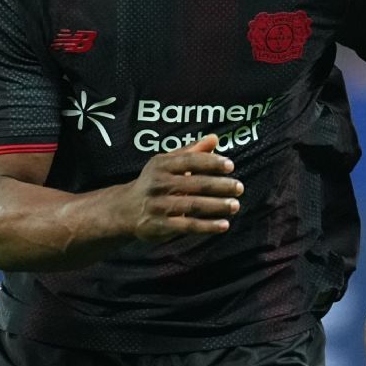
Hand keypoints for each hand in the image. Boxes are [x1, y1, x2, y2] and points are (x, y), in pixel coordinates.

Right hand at [119, 134, 243, 242]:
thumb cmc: (154, 182)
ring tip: (235, 205)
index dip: (211, 162)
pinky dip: (207, 226)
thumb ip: (192, 151)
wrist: (126, 209)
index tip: (230, 165)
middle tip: (240, 187)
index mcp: (161, 165)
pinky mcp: (159, 225)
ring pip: (193, 205)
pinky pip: (187, 226)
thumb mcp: (167, 163)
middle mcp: (158, 184)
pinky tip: (224, 225)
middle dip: (220, 186)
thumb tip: (215, 138)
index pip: (189, 160)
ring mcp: (158, 205)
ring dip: (217, 206)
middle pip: (194, 184)